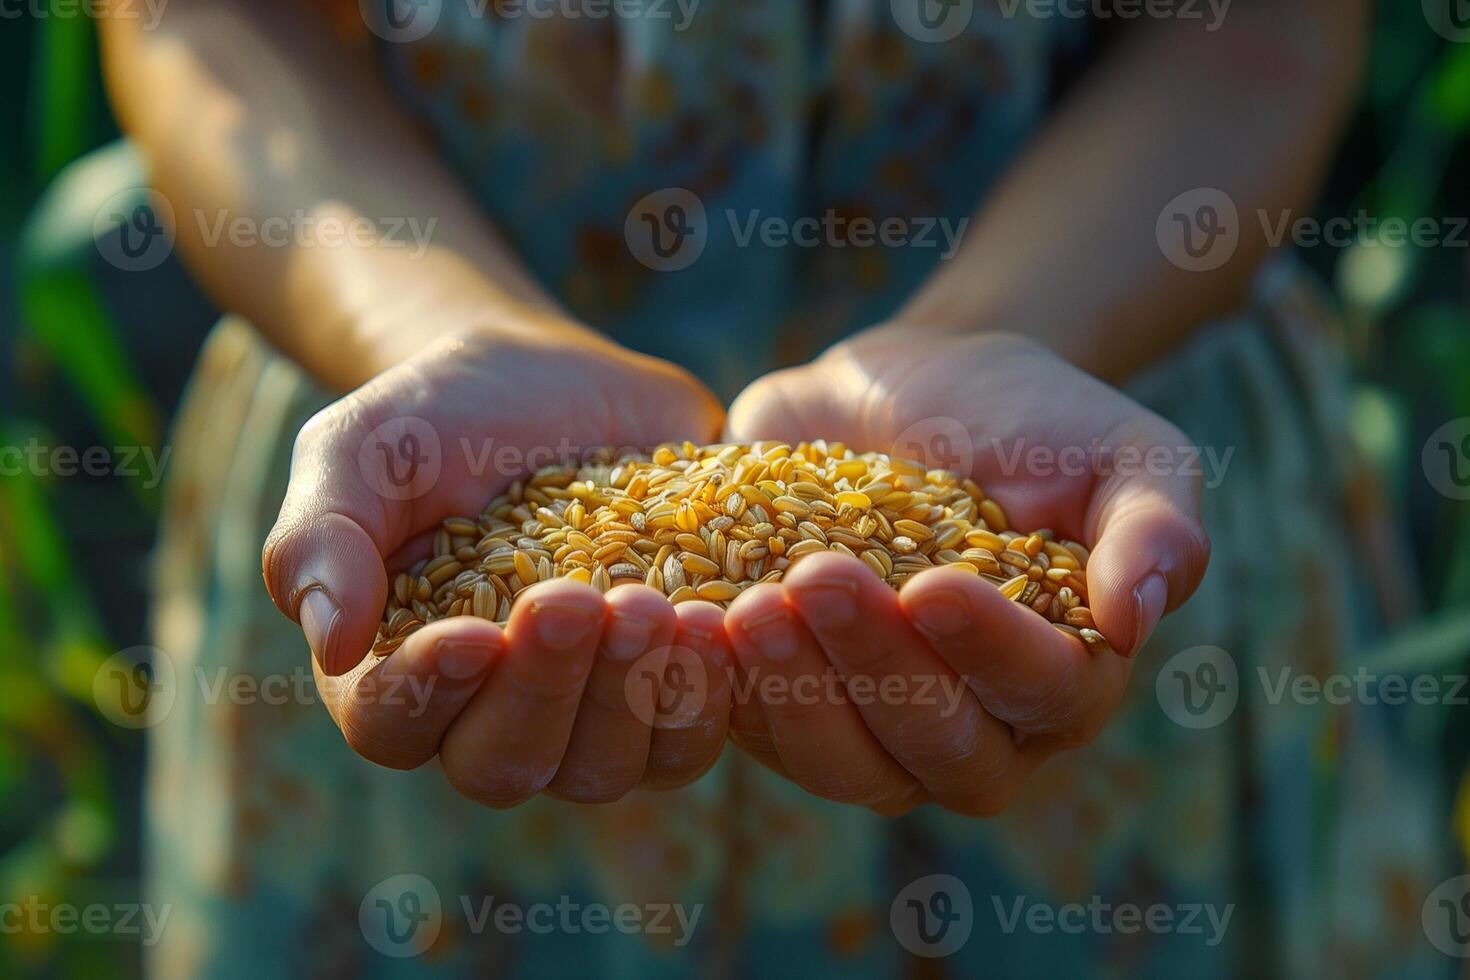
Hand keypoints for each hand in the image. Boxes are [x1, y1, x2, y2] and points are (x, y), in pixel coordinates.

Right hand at [263, 328, 734, 804]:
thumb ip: (320, 536)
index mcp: (395, 673)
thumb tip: (327, 640)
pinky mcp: (666, 689)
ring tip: (653, 609)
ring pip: (605, 767)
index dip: (428, 694)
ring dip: (630, 701)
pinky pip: (688, 737)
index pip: (393, 725)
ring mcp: (586, 715)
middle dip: (543, 690)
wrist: (553, 383)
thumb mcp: (359, 450)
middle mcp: (489, 715)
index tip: (473, 634)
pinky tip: (717, 623)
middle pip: (506, 763)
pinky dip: (706, 695)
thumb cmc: (439, 420)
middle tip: (573, 601)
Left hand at [719, 330, 1210, 815]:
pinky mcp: (793, 703)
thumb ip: (1155, 524)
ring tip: (751, 607)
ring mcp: (879, 727)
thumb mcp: (1120, 446)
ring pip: (844, 763)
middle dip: (875, 668)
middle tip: (819, 581)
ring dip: (795, 696)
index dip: (988, 653)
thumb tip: (1140, 618)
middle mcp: (981, 727)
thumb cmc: (1029, 419)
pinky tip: (689, 627)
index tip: (932, 585)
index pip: (1043, 694)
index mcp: (1070, 676)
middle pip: (936, 747)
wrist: (911, 390)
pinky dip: (725, 691)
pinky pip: (757, 731)